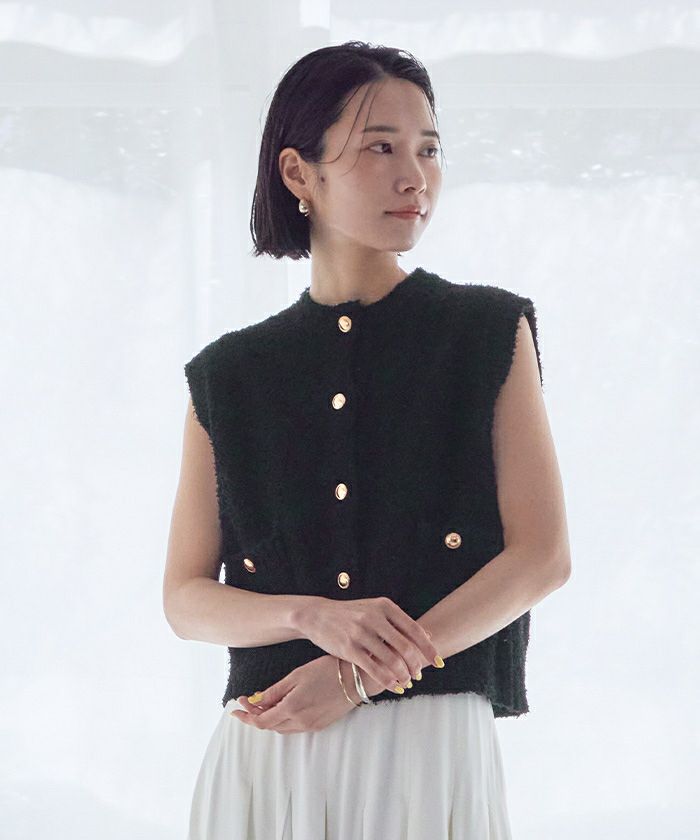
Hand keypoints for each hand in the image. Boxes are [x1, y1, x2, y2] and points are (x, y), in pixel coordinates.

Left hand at [229, 655, 364, 733]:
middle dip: (256, 716)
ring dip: (269, 719)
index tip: (236, 708)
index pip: (261, 721)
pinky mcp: (320, 725)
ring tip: (262, 704)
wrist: (356, 678)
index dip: (246, 716)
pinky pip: (295, 727)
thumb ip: (275, 691)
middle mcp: (300, 722)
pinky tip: (282, 708)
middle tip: (248, 703)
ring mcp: (311, 726)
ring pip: (282, 728)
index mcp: (292, 708)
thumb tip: (257, 700)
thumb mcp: (297, 676)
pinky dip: (283, 720)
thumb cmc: (327, 671)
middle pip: (270, 726)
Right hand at [295, 596, 439, 692]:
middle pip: (406, 647)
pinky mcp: (349, 649)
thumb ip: (398, 621)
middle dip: (416, 665)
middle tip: (419, 675)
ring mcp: (361, 633)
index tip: (438, 662)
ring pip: (392, 660)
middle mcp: (374, 618)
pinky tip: (394, 686)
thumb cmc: (350, 614)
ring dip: (403, 675)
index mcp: (384, 606)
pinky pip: (374, 669)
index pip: (414, 630)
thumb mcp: (375, 609)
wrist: (317, 615)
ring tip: (407, 682)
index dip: (428, 648)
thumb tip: (426, 635)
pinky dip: (388, 681)